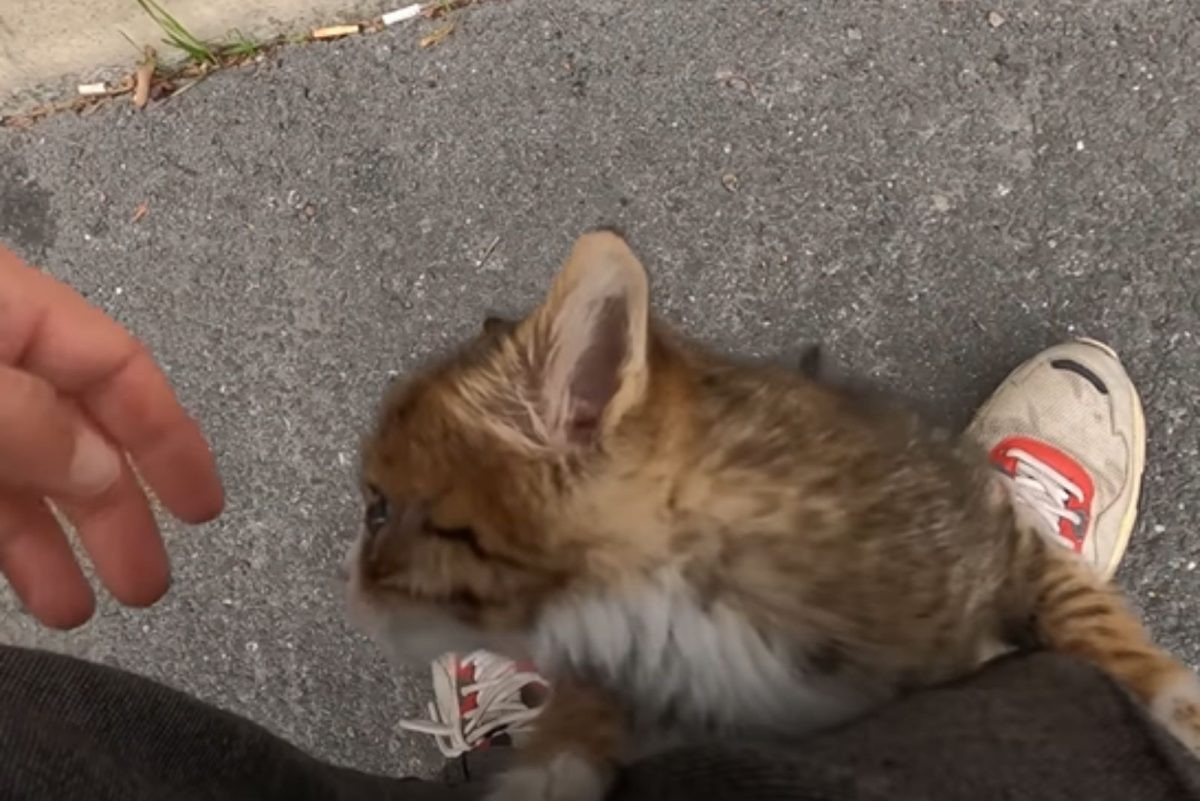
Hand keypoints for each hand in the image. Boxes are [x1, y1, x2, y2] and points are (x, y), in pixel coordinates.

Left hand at [0, 245, 222, 628]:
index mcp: (12, 309)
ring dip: (52, 543)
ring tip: (80, 609)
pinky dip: (1, 536)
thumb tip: (106, 475)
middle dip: (115, 512)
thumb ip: (38, 427)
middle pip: (75, 430)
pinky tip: (21, 578)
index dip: (170, 438)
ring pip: (16, 470)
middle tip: (148, 584)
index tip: (205, 508)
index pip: (120, 369)